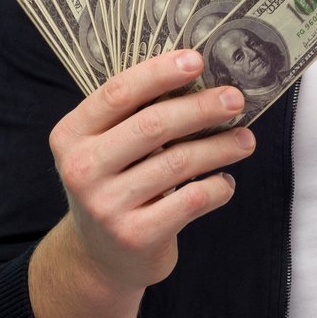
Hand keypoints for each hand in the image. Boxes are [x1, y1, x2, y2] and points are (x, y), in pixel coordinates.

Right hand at [36, 50, 254, 317]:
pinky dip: (217, 187)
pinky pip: (191, 200)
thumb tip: (198, 77)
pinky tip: (226, 181)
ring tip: (245, 140)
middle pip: (152, 125)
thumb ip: (134, 116)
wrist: (100, 258)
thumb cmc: (114, 186)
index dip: (159, 73)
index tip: (197, 59)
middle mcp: (81, 169)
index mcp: (71, 135)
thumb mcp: (105, 148)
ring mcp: (106, 205)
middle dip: (200, 108)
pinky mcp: (135, 235)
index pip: (117, 93)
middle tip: (235, 99)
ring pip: (178, 162)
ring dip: (220, 146)